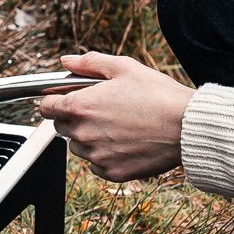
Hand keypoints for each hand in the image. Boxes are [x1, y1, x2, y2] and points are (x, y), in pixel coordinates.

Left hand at [38, 51, 193, 181]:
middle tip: (100, 110)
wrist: (186, 127)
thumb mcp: (124, 67)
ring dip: (88, 138)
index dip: (53, 101)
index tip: (62, 100)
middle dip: (74, 118)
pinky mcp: (112, 172)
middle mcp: (83, 133)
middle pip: (61, 128)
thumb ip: (90, 63)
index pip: (46, 107)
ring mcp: (97, 156)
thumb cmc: (158, 95)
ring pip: (78, 148)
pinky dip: (104, 156)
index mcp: (81, 105)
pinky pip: (96, 165)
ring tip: (117, 126)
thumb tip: (67, 61)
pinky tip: (125, 143)